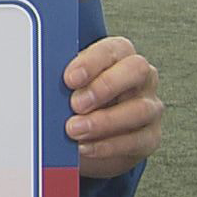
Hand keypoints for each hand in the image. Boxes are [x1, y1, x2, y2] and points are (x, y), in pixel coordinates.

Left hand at [63, 36, 161, 178]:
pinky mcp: (150, 136)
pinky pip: (136, 140)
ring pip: (139, 109)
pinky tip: (85, 147)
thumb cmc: (80, 100)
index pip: (112, 49)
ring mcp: (150, 106)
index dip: (91, 62)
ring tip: (75, 130)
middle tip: (76, 104)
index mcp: (120, 55)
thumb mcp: (70, 87)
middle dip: (105, 86)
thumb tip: (46, 87)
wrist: (94, 138)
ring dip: (104, 121)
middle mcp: (141, 77)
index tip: (69, 79)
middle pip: (136, 70)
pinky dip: (108, 146)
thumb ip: (64, 83)